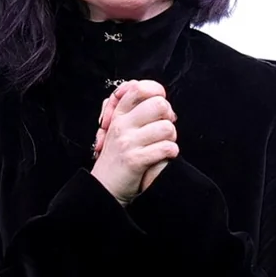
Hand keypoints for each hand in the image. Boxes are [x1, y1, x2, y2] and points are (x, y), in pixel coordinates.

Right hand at [90, 80, 177, 203]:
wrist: (104, 189)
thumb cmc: (117, 159)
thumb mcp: (118, 129)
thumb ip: (133, 110)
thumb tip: (159, 100)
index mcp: (118, 115)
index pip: (138, 88)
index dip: (156, 92)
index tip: (159, 105)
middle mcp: (121, 125)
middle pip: (159, 104)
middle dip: (168, 117)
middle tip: (162, 129)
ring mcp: (128, 142)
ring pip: (167, 127)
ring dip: (170, 138)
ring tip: (162, 146)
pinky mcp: (135, 160)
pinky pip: (166, 148)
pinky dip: (171, 154)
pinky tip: (163, 157)